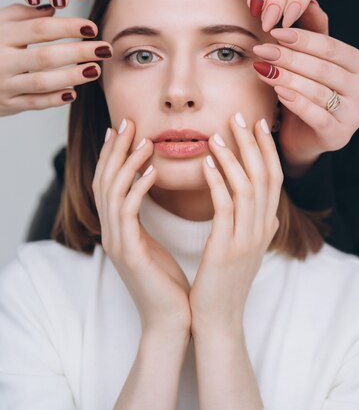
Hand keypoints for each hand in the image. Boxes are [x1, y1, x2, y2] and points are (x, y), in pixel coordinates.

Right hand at [0, 3, 110, 115]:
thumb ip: (23, 14)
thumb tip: (53, 7)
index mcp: (2, 35)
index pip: (40, 29)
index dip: (68, 27)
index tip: (91, 27)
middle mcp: (2, 60)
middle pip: (45, 56)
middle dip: (78, 52)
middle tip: (104, 49)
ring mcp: (4, 84)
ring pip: (42, 82)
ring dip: (71, 77)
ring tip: (95, 70)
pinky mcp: (7, 104)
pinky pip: (33, 103)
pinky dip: (54, 99)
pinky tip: (73, 93)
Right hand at [92, 119, 191, 333]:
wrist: (171, 321)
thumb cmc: (167, 281)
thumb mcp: (154, 242)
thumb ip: (146, 217)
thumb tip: (152, 188)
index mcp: (118, 229)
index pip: (108, 182)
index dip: (113, 154)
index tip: (124, 127)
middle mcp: (111, 232)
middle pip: (104, 180)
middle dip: (115, 150)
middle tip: (127, 122)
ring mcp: (116, 242)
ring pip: (112, 192)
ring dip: (127, 163)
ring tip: (144, 141)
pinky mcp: (128, 252)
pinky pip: (128, 212)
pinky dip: (138, 188)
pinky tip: (152, 171)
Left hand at [189, 113, 281, 332]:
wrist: (217, 320)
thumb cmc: (226, 282)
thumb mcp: (248, 250)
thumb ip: (258, 227)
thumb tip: (270, 212)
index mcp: (267, 226)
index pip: (274, 178)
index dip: (267, 149)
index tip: (258, 123)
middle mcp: (263, 229)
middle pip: (266, 176)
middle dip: (253, 144)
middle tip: (240, 116)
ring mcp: (247, 239)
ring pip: (248, 187)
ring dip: (234, 157)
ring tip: (218, 134)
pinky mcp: (227, 249)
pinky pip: (225, 207)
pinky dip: (218, 181)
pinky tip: (207, 163)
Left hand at [252, 1, 358, 172]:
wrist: (303, 134)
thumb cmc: (308, 90)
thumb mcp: (311, 60)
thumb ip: (314, 31)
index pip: (331, 47)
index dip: (303, 38)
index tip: (274, 31)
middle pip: (324, 69)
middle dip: (290, 57)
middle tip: (262, 49)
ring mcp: (354, 114)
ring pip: (319, 91)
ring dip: (288, 78)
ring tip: (263, 69)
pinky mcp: (339, 135)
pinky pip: (317, 116)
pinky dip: (297, 102)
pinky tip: (278, 91)